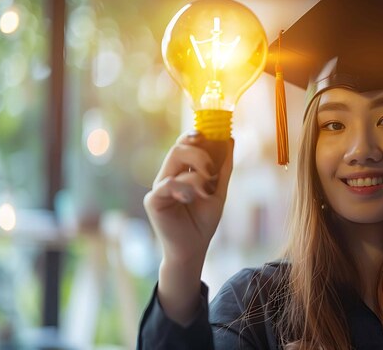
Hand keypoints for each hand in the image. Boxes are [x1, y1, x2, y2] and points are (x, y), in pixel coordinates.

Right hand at [143, 131, 233, 265]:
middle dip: (199, 154)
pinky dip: (185, 187)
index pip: (183, 145)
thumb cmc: (203, 221)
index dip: (192, 135)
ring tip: (207, 190)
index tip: (205, 134)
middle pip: (178, 148)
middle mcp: (168, 176)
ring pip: (174, 160)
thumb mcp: (219, 191)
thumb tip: (229, 139)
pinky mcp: (153, 200)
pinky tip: (190, 199)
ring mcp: (159, 187)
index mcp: (181, 172)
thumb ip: (223, 168)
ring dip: (197, 172)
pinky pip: (168, 183)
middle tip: (212, 172)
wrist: (194, 248)